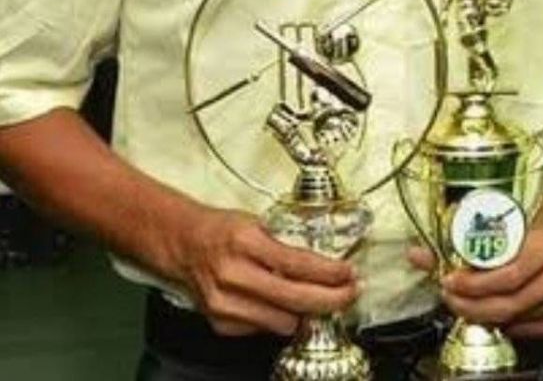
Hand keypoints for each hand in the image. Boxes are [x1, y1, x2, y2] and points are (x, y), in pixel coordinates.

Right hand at [176, 207, 357, 335]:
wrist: (182, 245)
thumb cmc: (223, 231)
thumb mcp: (260, 224)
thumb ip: (290, 244)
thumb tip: (330, 263)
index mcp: (245, 243)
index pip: (299, 264)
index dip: (332, 273)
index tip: (351, 274)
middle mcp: (233, 275)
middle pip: (295, 299)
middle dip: (332, 300)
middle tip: (349, 293)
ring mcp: (224, 303)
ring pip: (284, 321)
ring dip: (306, 312)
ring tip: (317, 298)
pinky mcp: (220, 322)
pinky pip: (264, 329)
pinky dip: (280, 318)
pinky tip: (281, 303)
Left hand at [418, 224, 542, 337]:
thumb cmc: (530, 235)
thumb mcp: (500, 230)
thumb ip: (457, 245)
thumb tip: (418, 256)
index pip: (506, 277)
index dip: (472, 285)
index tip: (450, 282)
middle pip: (507, 305)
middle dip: (471, 305)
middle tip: (452, 298)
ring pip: (515, 320)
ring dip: (487, 316)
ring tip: (470, 305)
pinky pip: (528, 330)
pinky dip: (508, 325)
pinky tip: (497, 314)